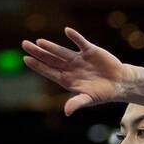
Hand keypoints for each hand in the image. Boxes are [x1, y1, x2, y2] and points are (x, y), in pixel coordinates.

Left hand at [21, 27, 136, 116]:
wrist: (119, 83)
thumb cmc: (103, 93)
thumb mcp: (89, 99)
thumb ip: (77, 103)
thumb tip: (66, 112)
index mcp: (68, 80)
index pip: (49, 71)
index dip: (38, 66)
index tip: (26, 59)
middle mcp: (70, 68)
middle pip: (51, 59)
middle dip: (38, 53)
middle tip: (24, 45)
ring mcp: (79, 59)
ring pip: (62, 51)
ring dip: (51, 46)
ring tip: (39, 41)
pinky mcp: (90, 51)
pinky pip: (81, 42)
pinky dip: (75, 37)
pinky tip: (67, 31)